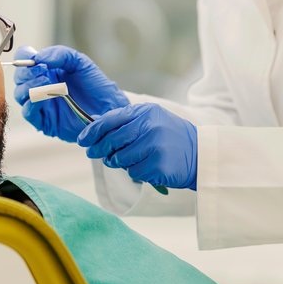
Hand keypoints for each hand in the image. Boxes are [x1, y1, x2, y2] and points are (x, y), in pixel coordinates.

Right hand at [13, 45, 128, 142]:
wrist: (109, 109)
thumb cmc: (96, 86)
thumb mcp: (80, 62)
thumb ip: (61, 54)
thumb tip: (39, 56)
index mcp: (46, 69)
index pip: (24, 59)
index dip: (24, 57)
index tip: (31, 57)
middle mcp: (41, 86)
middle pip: (20, 78)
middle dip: (27, 73)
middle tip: (42, 71)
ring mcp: (41, 104)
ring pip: (20, 95)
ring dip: (29, 87)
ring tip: (46, 83)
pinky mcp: (44, 121)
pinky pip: (28, 113)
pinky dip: (31, 104)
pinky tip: (43, 97)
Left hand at [77, 103, 198, 190]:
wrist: (199, 154)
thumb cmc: (170, 137)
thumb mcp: (151, 120)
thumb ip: (125, 121)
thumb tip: (94, 126)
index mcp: (145, 112)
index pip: (110, 120)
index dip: (92, 131)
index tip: (82, 140)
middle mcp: (149, 126)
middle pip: (111, 141)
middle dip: (99, 150)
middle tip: (95, 154)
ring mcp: (153, 146)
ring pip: (119, 159)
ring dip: (119, 162)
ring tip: (131, 159)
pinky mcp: (157, 165)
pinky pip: (133, 172)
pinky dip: (136, 172)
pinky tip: (147, 167)